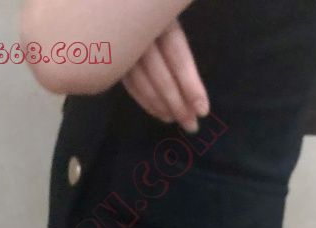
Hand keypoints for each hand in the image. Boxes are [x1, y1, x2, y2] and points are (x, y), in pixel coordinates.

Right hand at [122, 18, 209, 132]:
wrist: (126, 14)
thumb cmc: (155, 20)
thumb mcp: (170, 26)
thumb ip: (180, 59)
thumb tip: (197, 99)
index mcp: (160, 22)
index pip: (178, 58)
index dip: (191, 86)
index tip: (202, 111)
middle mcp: (139, 32)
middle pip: (160, 75)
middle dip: (177, 104)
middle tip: (191, 126)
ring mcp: (123, 46)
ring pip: (142, 82)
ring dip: (160, 106)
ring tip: (175, 119)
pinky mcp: (112, 57)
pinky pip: (129, 84)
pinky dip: (145, 101)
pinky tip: (159, 112)